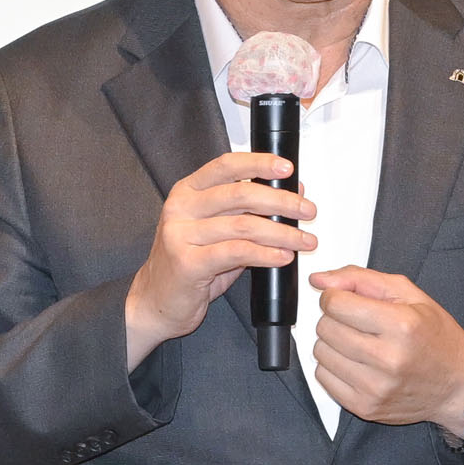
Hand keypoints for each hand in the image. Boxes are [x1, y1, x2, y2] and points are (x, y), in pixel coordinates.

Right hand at [125, 152, 316, 369]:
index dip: (259, 163)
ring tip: (304, 240)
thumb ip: (248, 210)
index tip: (287, 168)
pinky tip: (282, 257)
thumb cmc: (190, 263)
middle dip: (282, 202)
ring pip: (243, 225)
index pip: (226, 166)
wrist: (155, 301)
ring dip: (282, 233)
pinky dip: (265, 254)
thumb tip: (291, 190)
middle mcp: (181, 208)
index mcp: (187, 191)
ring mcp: (180, 235)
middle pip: (240, 194)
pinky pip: (236, 252)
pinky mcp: (187, 263)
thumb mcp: (219, 230)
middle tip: (308, 211)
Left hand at [308, 266, 463, 439]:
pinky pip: (323, 378)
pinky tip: (355, 363)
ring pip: (321, 353)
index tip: (345, 300)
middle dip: (334, 318)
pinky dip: (333, 366)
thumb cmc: (436, 337)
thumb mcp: (410, 295)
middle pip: (326, 328)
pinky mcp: (365, 408)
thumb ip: (361, 280)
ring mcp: (375, 387)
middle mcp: (388, 358)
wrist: (459, 386)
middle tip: (356, 322)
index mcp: (401, 325)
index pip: (337, 304)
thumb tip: (319, 280)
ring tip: (357, 343)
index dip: (335, 297)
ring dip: (332, 343)